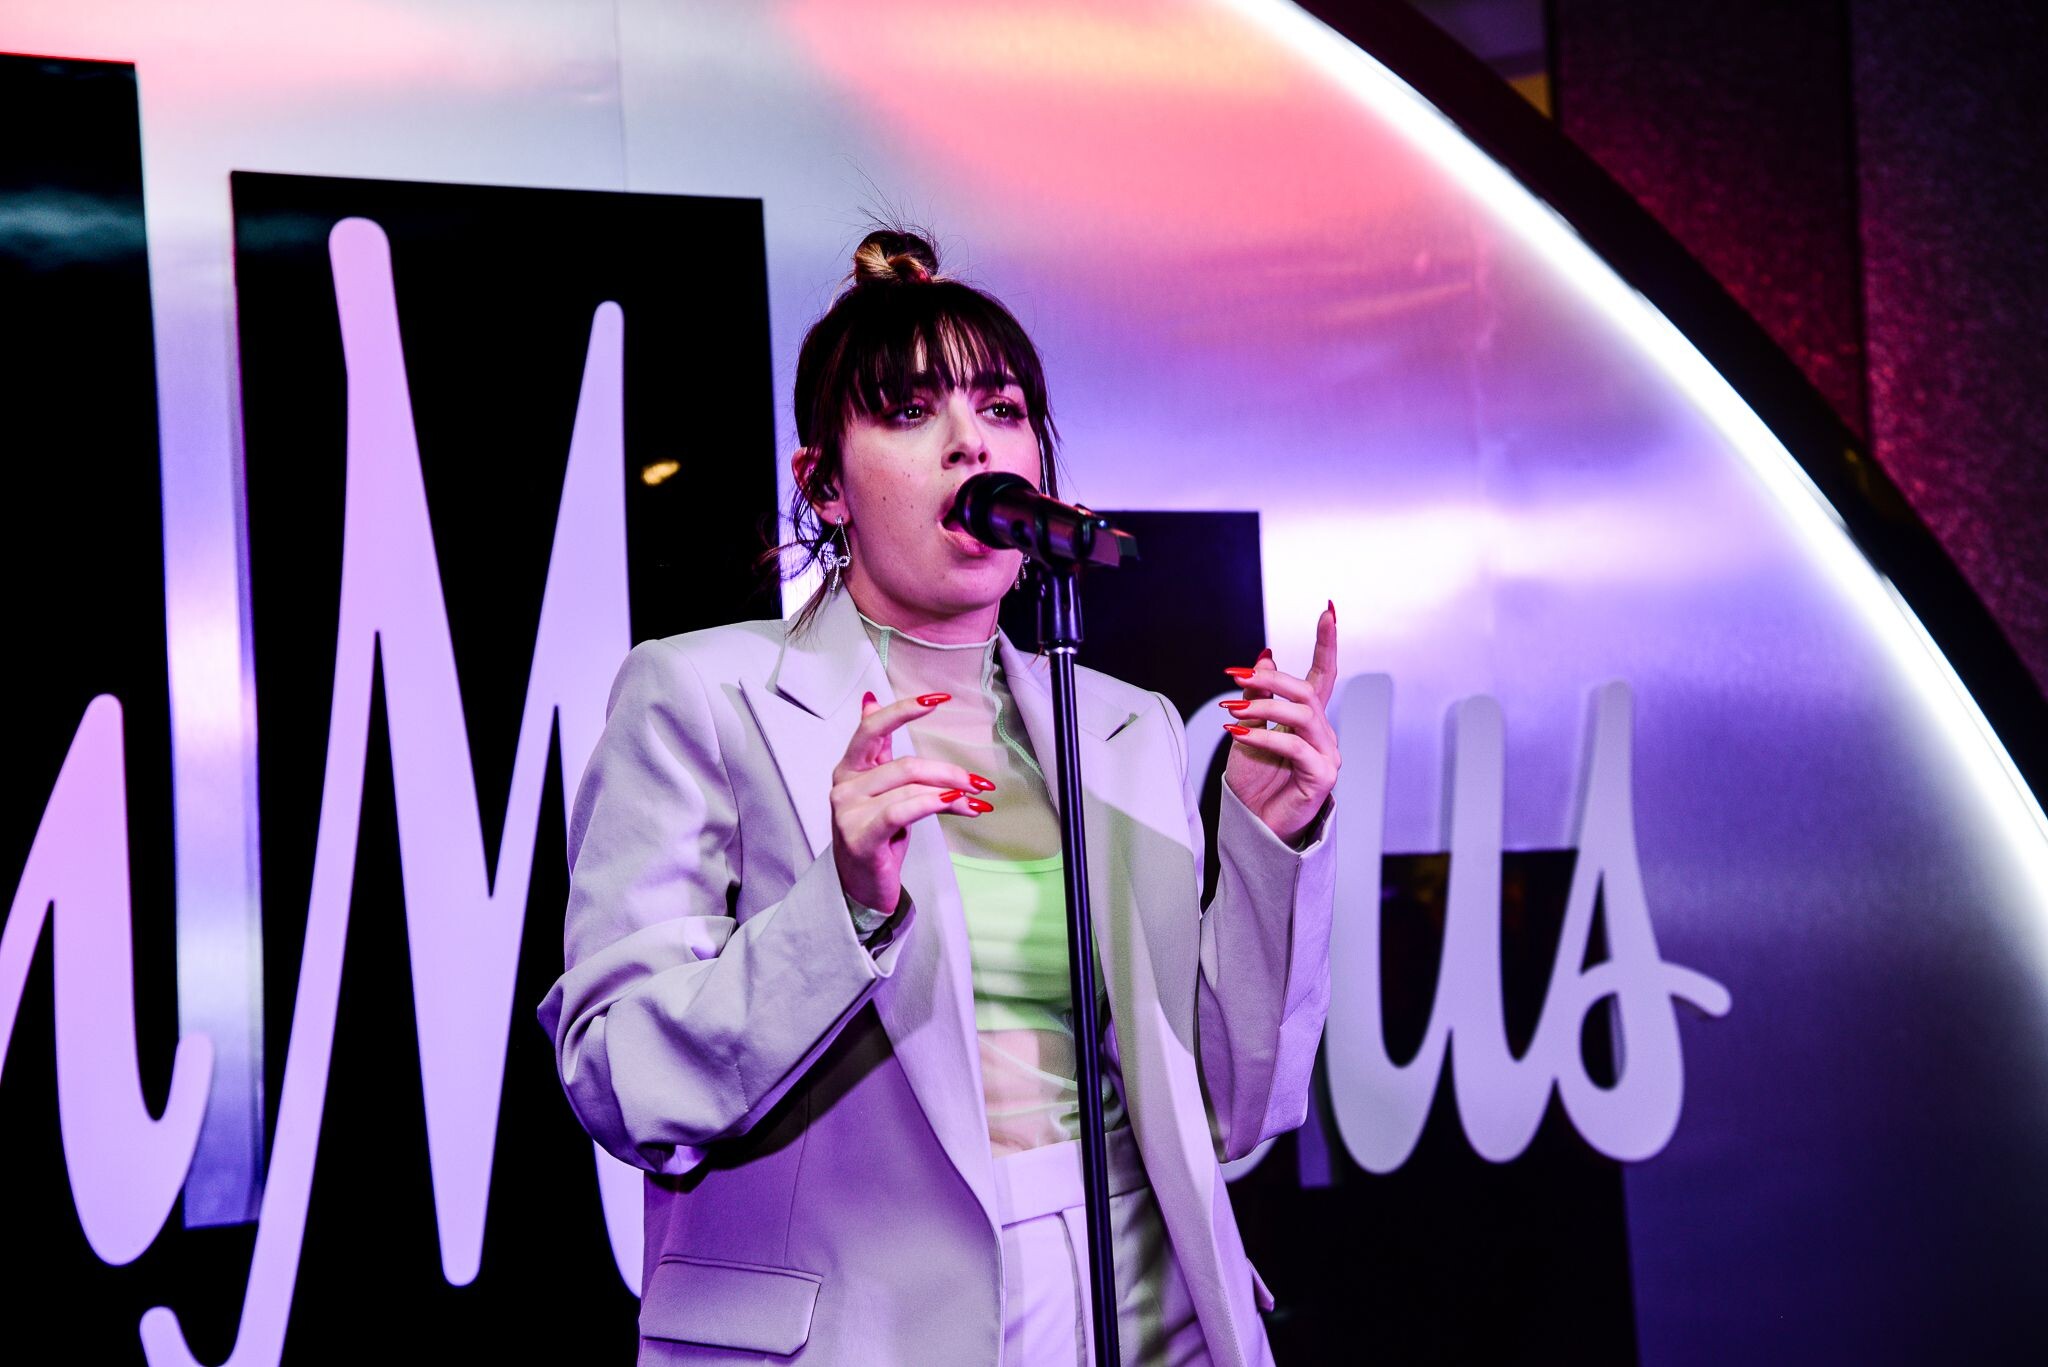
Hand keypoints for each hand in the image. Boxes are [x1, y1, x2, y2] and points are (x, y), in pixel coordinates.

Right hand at [831, 690, 994, 912]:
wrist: (859, 886)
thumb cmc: (873, 836)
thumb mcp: (877, 788)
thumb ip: (877, 750)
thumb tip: (870, 701)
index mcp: (849, 768)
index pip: (873, 727)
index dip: (905, 709)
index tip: (938, 699)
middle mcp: (844, 785)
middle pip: (905, 764)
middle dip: (948, 772)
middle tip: (978, 783)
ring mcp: (848, 811)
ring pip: (910, 788)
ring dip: (952, 794)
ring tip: (976, 802)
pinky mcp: (861, 836)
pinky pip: (903, 810)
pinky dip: (934, 804)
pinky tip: (958, 806)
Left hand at [1217, 600, 1339, 845]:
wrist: (1254, 824)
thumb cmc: (1255, 781)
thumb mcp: (1247, 728)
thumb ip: (1257, 695)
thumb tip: (1264, 657)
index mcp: (1308, 719)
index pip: (1323, 674)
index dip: (1326, 643)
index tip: (1328, 610)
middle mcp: (1323, 733)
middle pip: (1308, 692)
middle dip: (1273, 679)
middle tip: (1237, 674)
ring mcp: (1327, 754)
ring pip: (1301, 715)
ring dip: (1263, 707)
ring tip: (1231, 711)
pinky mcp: (1322, 776)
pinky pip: (1295, 747)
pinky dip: (1263, 737)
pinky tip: (1237, 734)